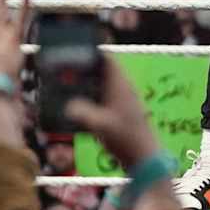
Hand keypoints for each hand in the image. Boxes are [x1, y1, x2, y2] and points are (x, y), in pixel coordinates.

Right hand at [65, 55, 155, 170]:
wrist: (143, 157)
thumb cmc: (124, 137)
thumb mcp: (100, 125)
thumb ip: (82, 113)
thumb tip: (67, 106)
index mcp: (120, 85)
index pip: (107, 59)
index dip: (92, 53)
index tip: (74, 52)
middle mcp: (123, 89)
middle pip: (103, 70)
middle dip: (86, 69)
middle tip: (65, 71)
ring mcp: (123, 100)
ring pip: (103, 84)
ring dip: (88, 84)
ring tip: (67, 86)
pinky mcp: (121, 112)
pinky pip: (104, 97)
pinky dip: (92, 97)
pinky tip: (79, 106)